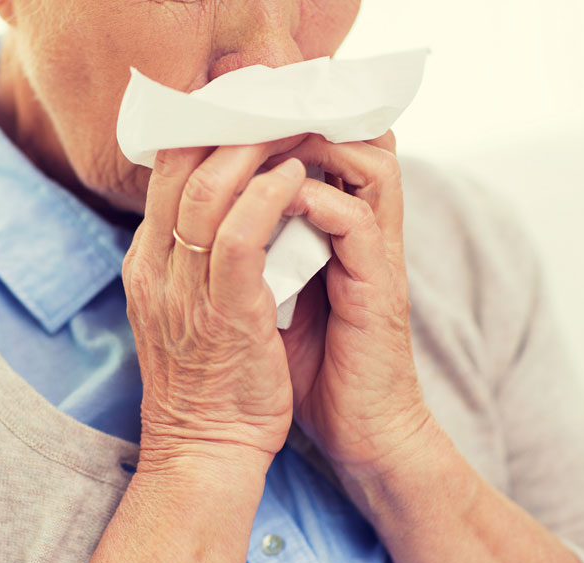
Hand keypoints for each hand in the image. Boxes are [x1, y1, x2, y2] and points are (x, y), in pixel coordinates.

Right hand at [124, 136, 311, 468]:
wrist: (204, 449)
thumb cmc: (209, 380)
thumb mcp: (184, 308)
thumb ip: (195, 258)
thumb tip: (227, 210)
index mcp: (145, 261)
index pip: (165, 171)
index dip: (205, 128)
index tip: (245, 105)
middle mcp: (155, 265)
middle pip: (181, 164)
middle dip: (229, 122)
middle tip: (274, 98)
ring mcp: (183, 286)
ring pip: (209, 188)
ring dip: (255, 147)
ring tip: (293, 126)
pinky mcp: (222, 308)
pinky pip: (241, 231)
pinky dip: (269, 194)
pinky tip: (296, 176)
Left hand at [267, 131, 433, 480]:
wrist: (357, 432)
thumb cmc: (309, 368)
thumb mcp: (272, 298)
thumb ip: (255, 255)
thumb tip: (203, 223)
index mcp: (335, 234)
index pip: (326, 152)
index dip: (287, 125)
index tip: (236, 113)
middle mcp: (360, 235)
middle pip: (357, 140)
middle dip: (303, 118)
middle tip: (253, 110)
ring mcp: (374, 257)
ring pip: (371, 165)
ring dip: (317, 148)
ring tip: (266, 148)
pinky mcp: (380, 287)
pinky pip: (359, 221)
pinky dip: (319, 201)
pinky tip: (281, 200)